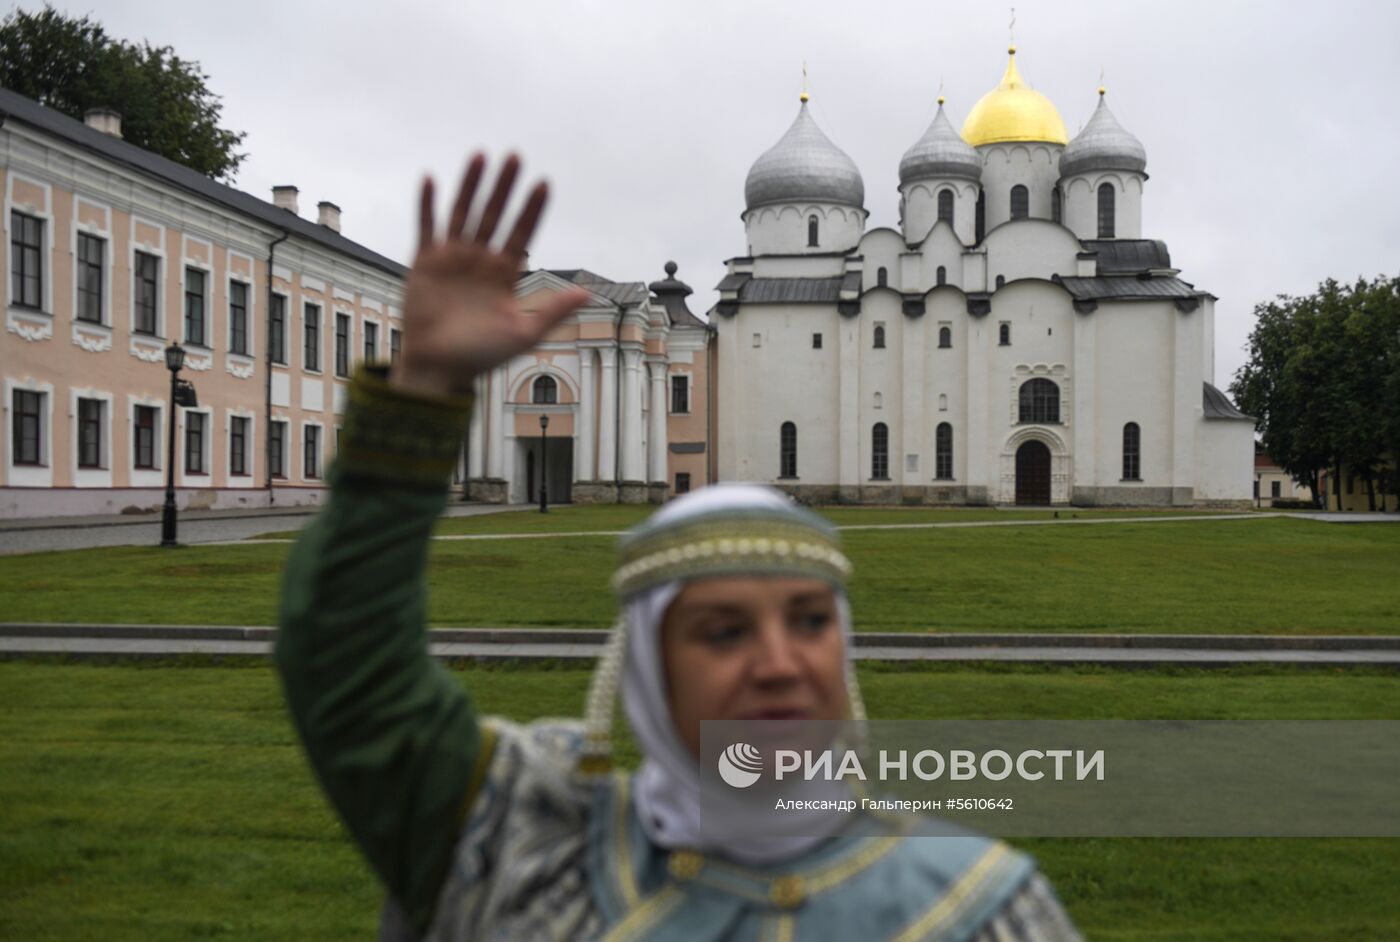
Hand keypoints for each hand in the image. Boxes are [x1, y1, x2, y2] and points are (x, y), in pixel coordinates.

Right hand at [388, 153, 589, 397]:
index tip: (544, 184)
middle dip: (505, 187)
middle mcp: (480, 260)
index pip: (521, 233)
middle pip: (494, 215)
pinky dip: (428, 204)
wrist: (440, 367)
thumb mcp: (524, 332)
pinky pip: (427, 227)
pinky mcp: (425, 262)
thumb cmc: (482, 355)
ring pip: (463, 212)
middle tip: (515, 157)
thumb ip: (554, 310)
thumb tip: (588, 294)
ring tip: (481, 156)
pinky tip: (433, 180)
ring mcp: (452, 258)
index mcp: (504, 274)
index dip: (532, 209)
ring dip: (471, 185)